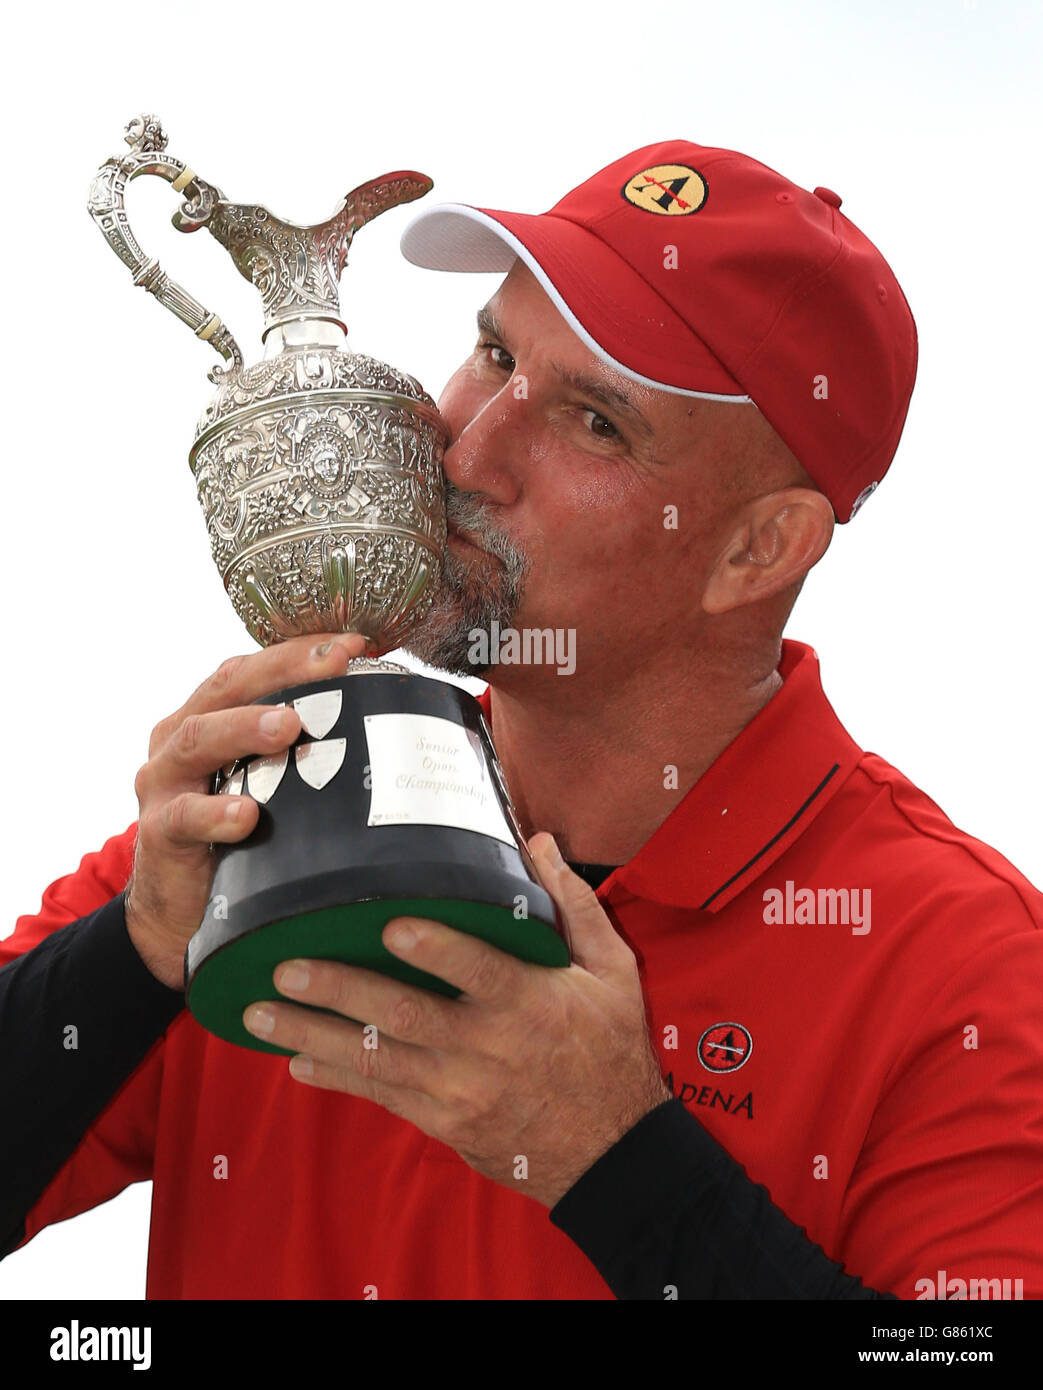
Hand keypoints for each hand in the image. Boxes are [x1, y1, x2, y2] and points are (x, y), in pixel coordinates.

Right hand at [125, 631, 368, 988]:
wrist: (181, 912)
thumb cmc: (234, 835)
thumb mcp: (265, 784)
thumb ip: (300, 753)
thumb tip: (383, 726)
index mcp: (208, 716)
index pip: (252, 668)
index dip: (299, 651)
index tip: (353, 644)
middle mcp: (179, 738)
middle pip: (227, 688)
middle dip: (282, 669)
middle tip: (334, 663)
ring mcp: (164, 783)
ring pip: (198, 739)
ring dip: (245, 728)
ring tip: (289, 726)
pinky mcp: (159, 832)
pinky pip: (185, 817)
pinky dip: (216, 812)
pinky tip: (247, 814)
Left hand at [243, 833, 671, 1206]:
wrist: (612, 1152)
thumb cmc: (609, 1051)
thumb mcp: (612, 973)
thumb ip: (572, 907)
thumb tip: (538, 842)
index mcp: (531, 1002)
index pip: (479, 971)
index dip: (436, 951)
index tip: (390, 927)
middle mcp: (489, 1048)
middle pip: (404, 1015)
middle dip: (340, 990)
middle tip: (285, 965)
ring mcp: (461, 1090)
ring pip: (376, 1060)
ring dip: (314, 1035)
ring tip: (261, 1011)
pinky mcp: (444, 1121)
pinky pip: (380, 1095)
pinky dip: (335, 1077)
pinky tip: (295, 1061)